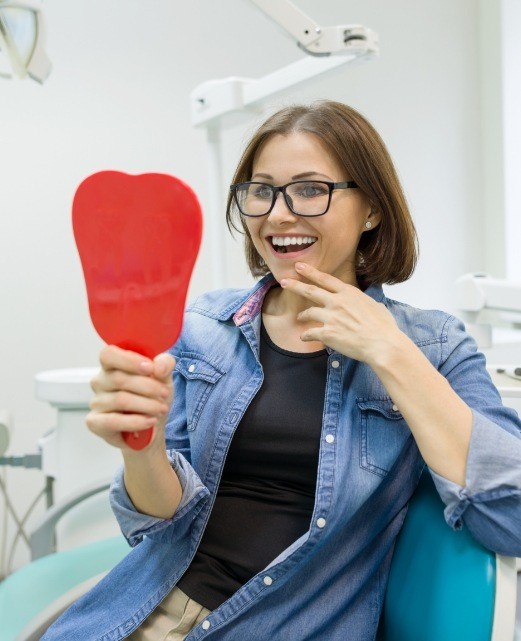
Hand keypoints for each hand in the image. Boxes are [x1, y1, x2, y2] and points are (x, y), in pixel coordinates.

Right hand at [87, 345, 174, 450]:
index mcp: (112, 365)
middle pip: (119, 378)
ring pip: (120, 400)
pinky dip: (136, 421)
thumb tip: (158, 366)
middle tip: (164, 394)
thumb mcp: (164, 377)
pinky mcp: (95, 422)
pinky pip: (113, 421)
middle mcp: (100, 382)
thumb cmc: (153, 397)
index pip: (109, 355)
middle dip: (148, 387)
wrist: (152, 426)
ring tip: (161, 409)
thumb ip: (164, 364)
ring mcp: (96, 402)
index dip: (128, 360)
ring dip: (146, 405)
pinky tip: (150, 421)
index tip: (150, 368)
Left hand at [280, 262, 403, 365]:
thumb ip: (365, 302)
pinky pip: (310, 333)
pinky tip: (304, 337)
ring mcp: (331, 317)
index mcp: (349, 293)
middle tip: (284, 282)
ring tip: (300, 318)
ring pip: (309, 313)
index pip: (325, 279)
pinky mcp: (327, 333)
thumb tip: (367, 304)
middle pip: (311, 290)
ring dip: (302, 316)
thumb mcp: (376, 306)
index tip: (299, 266)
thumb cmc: (384, 327)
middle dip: (295, 285)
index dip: (310, 272)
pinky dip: (306, 335)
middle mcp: (337, 302)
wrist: (383, 344)